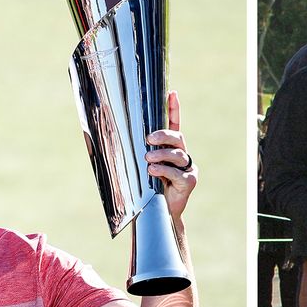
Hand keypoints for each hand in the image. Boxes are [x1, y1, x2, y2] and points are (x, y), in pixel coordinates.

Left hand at [145, 91, 198, 218]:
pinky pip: (177, 172)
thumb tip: (117, 139)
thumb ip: (138, 154)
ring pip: (177, 154)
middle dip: (163, 135)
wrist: (159, 213)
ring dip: (161, 154)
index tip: (172, 93)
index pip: (175, 124)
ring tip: (148, 160)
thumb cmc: (149, 189)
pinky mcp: (189, 181)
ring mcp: (188, 168)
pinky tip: (153, 171)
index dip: (174, 109)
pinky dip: (164, 170)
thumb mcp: (142, 168)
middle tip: (148, 139)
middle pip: (178, 137)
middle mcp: (182, 155)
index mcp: (172, 149)